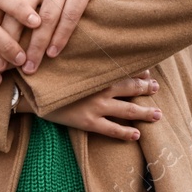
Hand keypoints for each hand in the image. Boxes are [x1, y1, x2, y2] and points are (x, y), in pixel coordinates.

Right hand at [40, 71, 159, 141]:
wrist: (34, 93)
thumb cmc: (53, 76)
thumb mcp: (70, 64)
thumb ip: (87, 62)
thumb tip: (98, 57)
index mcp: (98, 73)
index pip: (124, 70)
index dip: (139, 71)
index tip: (148, 71)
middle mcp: (101, 89)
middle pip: (131, 88)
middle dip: (146, 88)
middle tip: (157, 88)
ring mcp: (97, 106)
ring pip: (128, 110)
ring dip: (144, 112)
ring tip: (157, 115)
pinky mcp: (89, 122)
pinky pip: (112, 129)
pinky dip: (126, 132)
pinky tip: (136, 135)